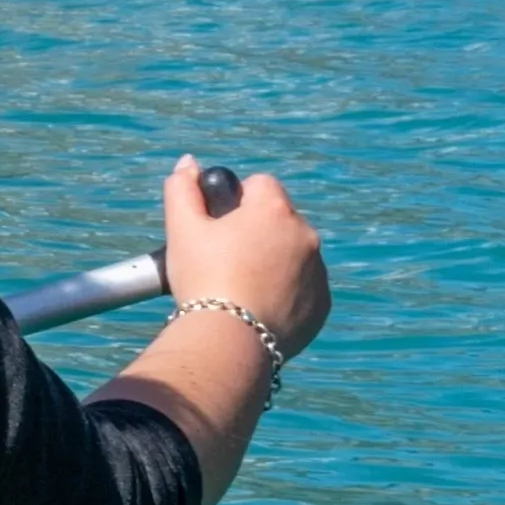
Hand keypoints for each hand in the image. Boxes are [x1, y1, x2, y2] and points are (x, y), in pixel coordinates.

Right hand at [162, 154, 329, 365]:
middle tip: (226, 260)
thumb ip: (182, 188)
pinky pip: (305, 288)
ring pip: (295, 254)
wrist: (229, 341)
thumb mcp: (182, 229)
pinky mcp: (322, 304)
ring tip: (242, 288)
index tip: (221, 224)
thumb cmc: (203, 279)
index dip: (238, 199)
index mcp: (274, 210)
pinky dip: (287, 293)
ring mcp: (318, 271)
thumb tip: (189, 162)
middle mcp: (305, 235)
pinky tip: (259, 308)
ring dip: (275, 262)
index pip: (261, 184)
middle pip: (280, 220)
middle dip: (258, 232)